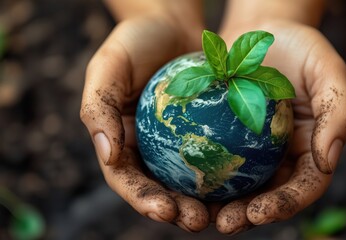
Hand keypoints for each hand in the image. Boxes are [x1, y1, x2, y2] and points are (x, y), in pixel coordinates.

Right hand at [80, 14, 210, 231]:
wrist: (170, 22)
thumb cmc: (135, 41)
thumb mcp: (108, 66)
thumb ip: (99, 108)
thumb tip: (108, 154)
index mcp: (119, 138)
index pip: (125, 178)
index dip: (142, 199)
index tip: (164, 209)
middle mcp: (147, 146)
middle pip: (159, 188)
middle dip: (176, 211)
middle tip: (198, 220)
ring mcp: (175, 141)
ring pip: (188, 180)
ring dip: (203, 201)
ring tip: (222, 214)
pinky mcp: (203, 132)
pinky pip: (213, 155)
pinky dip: (224, 172)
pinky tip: (242, 182)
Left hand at [215, 20, 345, 233]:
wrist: (263, 31)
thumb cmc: (301, 47)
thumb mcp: (328, 71)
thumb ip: (338, 113)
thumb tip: (328, 161)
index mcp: (311, 148)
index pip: (303, 186)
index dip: (284, 205)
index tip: (259, 212)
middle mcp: (283, 156)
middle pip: (268, 195)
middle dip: (248, 216)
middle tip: (225, 223)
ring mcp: (254, 150)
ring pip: (238, 186)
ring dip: (220, 205)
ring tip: (198, 214)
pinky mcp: (227, 138)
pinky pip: (214, 160)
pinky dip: (201, 175)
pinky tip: (181, 182)